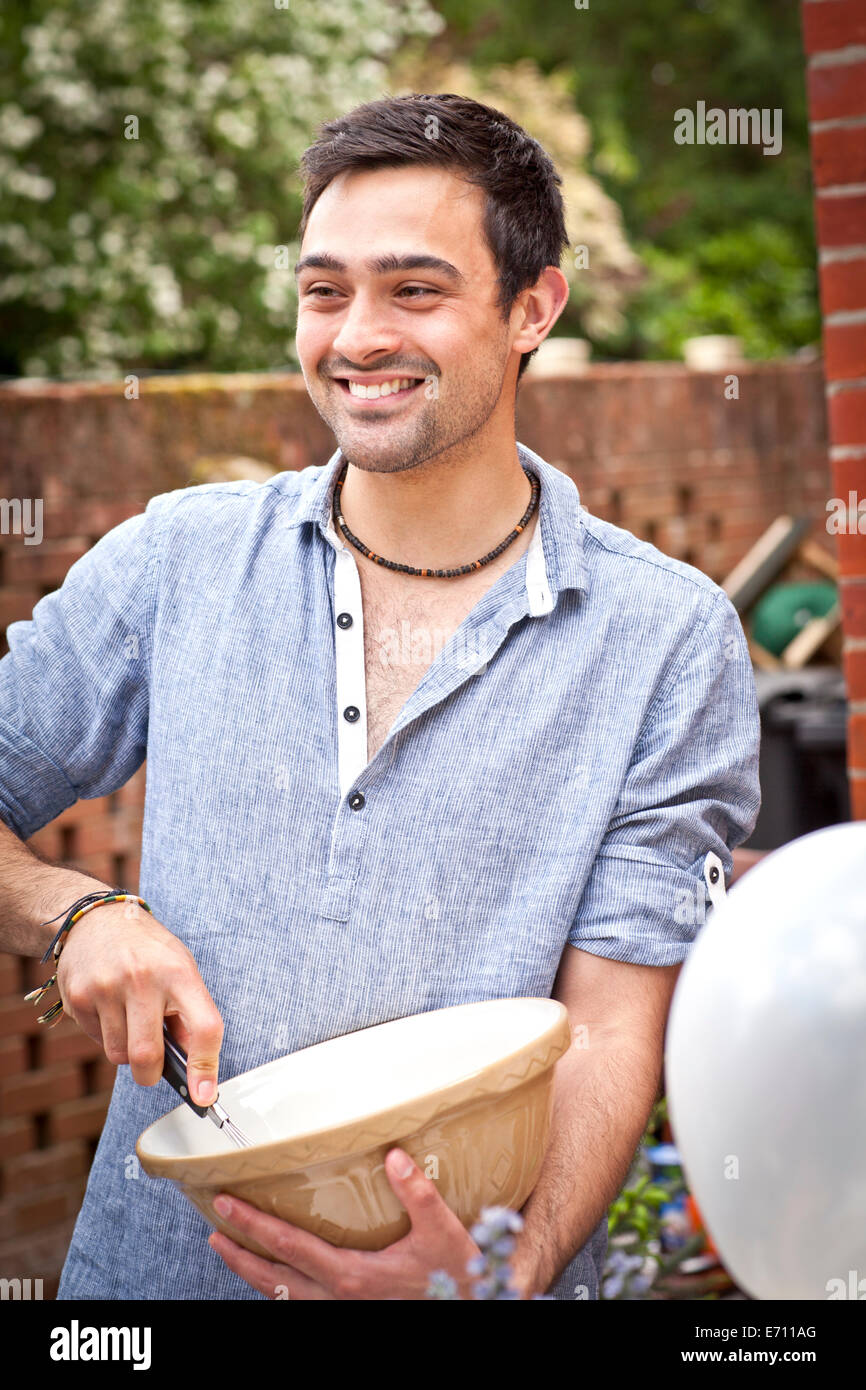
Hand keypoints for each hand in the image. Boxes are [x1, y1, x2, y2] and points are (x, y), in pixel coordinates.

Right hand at [57, 899, 222, 1104]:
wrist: (96, 919)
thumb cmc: (148, 950)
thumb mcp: (179, 969)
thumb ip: (188, 1015)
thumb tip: (195, 1070)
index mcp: (179, 972)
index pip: (203, 1027)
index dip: (206, 1067)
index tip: (205, 1096)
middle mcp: (142, 978)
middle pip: (146, 1056)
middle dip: (151, 1074)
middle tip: (153, 1067)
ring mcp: (106, 987)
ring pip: (118, 1055)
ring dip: (127, 1052)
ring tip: (130, 1020)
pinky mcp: (78, 996)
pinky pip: (95, 1040)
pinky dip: (105, 1034)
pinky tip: (109, 1007)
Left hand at [208, 1148, 482, 1299]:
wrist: (471, 1308)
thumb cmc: (456, 1274)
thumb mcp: (442, 1230)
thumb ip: (417, 1193)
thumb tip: (393, 1155)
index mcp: (352, 1274)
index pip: (290, 1246)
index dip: (254, 1226)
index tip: (226, 1207)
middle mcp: (339, 1297)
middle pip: (274, 1278)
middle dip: (240, 1254)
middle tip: (214, 1230)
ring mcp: (342, 1309)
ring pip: (283, 1295)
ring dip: (253, 1273)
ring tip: (231, 1251)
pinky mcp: (352, 1310)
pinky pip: (302, 1302)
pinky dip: (280, 1288)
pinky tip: (278, 1276)